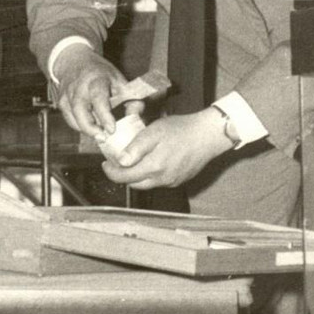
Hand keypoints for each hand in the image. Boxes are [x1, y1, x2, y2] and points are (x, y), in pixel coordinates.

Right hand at [51, 44, 139, 139]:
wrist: (74, 61)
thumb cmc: (100, 73)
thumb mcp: (118, 79)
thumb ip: (130, 97)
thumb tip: (137, 114)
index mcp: (96, 79)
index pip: (98, 97)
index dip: (104, 115)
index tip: (111, 129)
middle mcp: (79, 87)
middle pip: (79, 109)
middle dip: (90, 127)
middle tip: (102, 138)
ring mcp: (68, 94)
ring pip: (72, 116)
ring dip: (85, 129)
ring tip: (99, 136)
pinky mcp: (61, 102)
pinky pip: (69, 119)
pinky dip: (79, 127)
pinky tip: (90, 129)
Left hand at [101, 109, 232, 189]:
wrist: (208, 135)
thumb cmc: (181, 129)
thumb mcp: (154, 131)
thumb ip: (136, 147)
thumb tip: (120, 161)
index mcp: (154, 167)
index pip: (124, 178)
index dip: (111, 172)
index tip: (105, 163)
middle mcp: (162, 179)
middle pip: (134, 183)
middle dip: (122, 174)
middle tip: (116, 161)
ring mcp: (172, 181)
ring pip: (147, 183)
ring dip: (136, 175)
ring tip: (133, 160)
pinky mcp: (180, 180)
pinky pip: (159, 181)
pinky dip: (150, 174)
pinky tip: (152, 160)